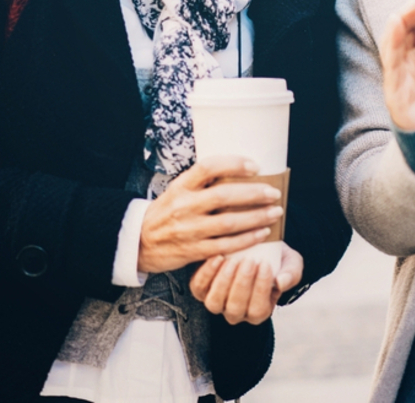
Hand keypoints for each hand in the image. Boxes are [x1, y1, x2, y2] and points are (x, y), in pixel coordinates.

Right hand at [138, 155, 283, 273]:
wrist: (138, 242)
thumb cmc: (166, 211)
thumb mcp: (178, 190)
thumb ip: (202, 182)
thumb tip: (240, 169)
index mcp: (181, 186)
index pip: (208, 167)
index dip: (233, 164)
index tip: (255, 165)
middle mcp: (184, 206)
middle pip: (223, 196)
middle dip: (253, 194)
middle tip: (274, 192)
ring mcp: (188, 230)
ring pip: (228, 223)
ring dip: (256, 218)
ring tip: (275, 213)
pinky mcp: (193, 251)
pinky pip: (225, 245)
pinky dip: (247, 239)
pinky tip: (262, 233)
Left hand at [189, 242, 303, 324]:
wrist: (256, 246)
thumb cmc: (276, 258)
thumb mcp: (291, 264)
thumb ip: (291, 274)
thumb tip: (281, 282)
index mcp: (259, 311)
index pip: (258, 309)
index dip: (261, 288)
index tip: (266, 265)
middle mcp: (236, 312)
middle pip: (235, 308)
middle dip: (243, 284)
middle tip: (250, 261)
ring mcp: (217, 302)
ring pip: (214, 302)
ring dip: (224, 281)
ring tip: (233, 260)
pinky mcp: (201, 289)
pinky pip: (199, 287)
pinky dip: (207, 274)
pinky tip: (217, 257)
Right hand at [381, 0, 414, 131]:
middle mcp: (409, 59)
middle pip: (404, 26)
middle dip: (414, 8)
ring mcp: (400, 73)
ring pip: (393, 39)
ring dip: (401, 20)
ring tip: (414, 5)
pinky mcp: (395, 89)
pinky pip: (390, 62)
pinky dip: (391, 42)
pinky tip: (397, 26)